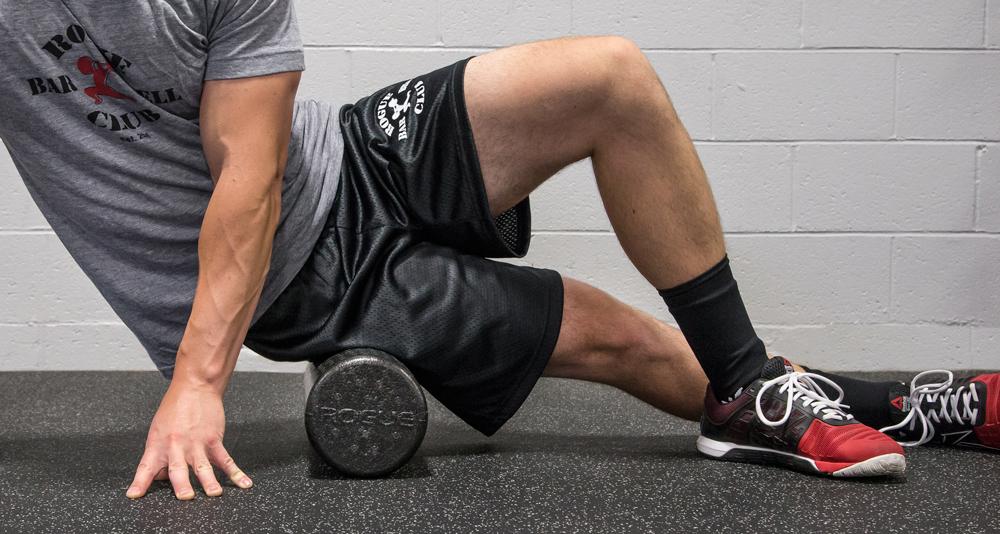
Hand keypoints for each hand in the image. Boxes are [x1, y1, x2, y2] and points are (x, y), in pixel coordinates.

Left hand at [126, 381, 252, 499]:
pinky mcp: (214, 440)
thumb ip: (160, 455)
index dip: (140, 482)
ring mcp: (197, 444)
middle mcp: (177, 446)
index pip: (146, 466)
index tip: (134, 494)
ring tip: (214, 493)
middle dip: (181, 484)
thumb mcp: (158, 430)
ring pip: (203, 466)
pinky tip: (244, 483)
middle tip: (185, 497)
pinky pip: (226, 460)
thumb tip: (161, 477)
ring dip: (209, 481)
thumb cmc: (175, 408)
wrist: (195, 387)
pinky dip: (236, 473)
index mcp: (159, 444)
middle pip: (178, 469)